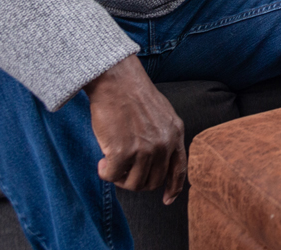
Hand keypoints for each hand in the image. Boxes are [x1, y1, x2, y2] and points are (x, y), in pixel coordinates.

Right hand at [84, 55, 186, 204]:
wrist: (117, 80)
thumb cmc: (134, 95)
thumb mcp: (162, 114)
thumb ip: (165, 136)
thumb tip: (160, 162)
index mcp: (175, 133)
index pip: (179, 169)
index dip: (173, 187)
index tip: (167, 199)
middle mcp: (163, 143)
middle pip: (153, 182)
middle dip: (136, 180)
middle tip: (123, 169)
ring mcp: (144, 148)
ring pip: (133, 184)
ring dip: (119, 178)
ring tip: (112, 162)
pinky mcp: (123, 151)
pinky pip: (112, 177)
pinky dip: (104, 173)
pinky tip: (101, 161)